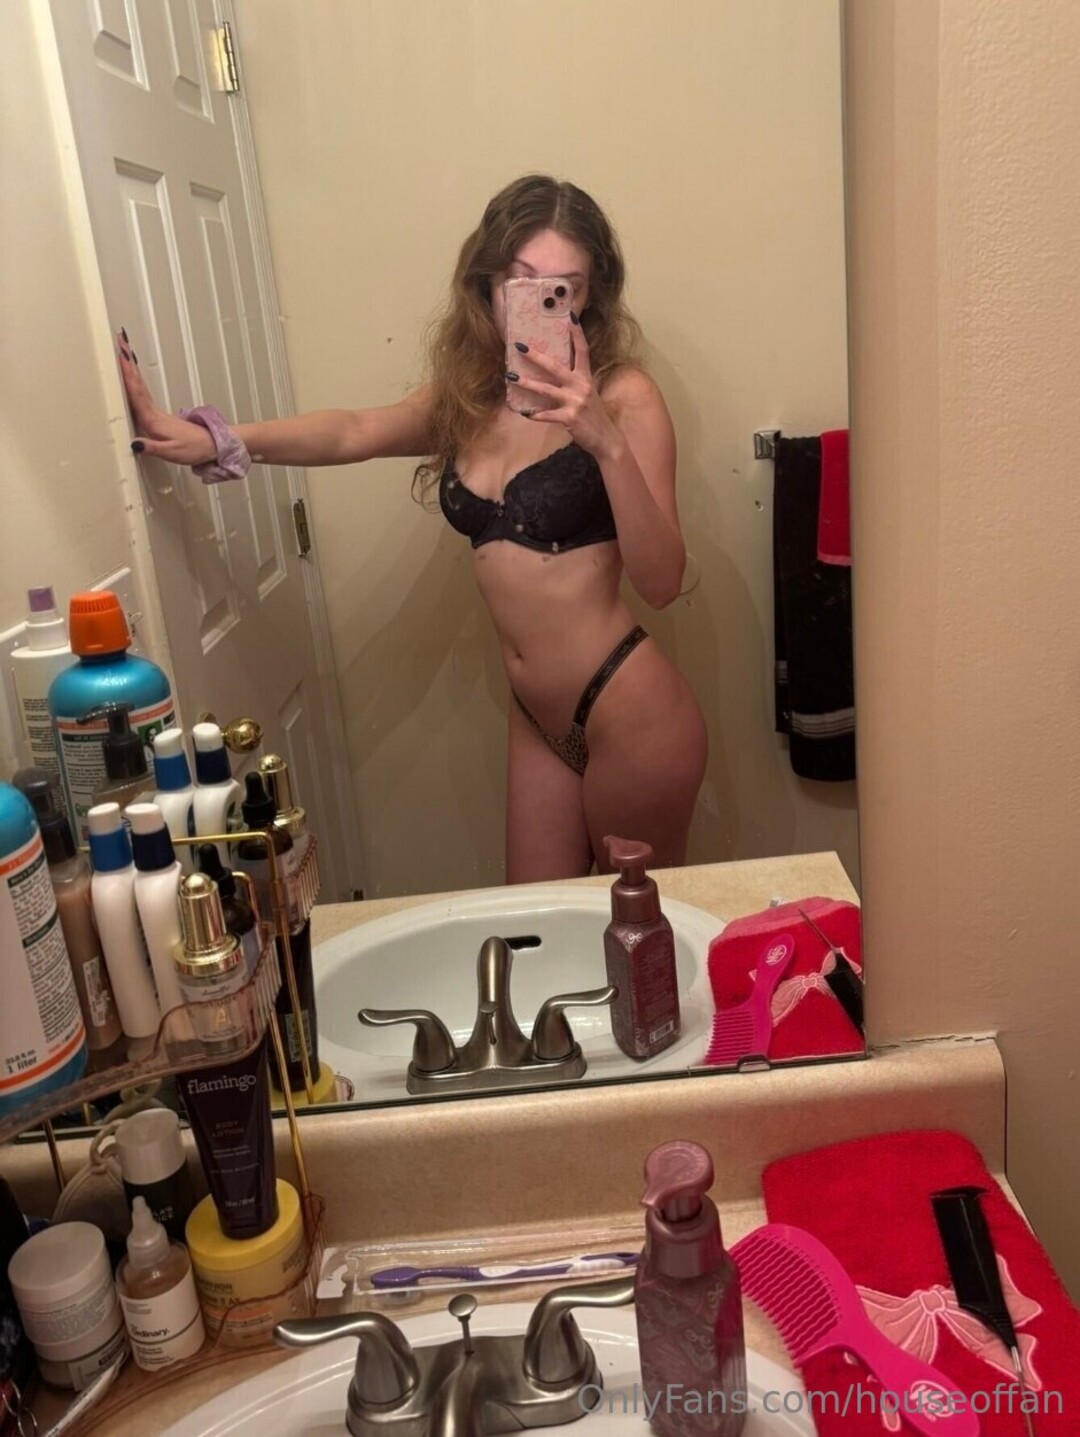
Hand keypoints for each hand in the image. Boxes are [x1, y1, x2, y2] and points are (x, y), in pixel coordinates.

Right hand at [117, 333, 216, 464]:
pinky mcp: (159, 416)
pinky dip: (137, 382)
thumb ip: (152, 448)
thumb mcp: (172, 453)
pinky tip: (134, 378)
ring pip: (140, 387)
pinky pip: (143, 394)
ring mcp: (157, 413)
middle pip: (138, 383)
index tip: (121, 357)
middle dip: (128, 362)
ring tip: (123, 351)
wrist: (213, 445)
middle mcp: (154, 413)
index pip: (138, 394)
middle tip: (119, 341)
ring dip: (131, 368)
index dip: (128, 376)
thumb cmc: (194, 449)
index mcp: (154, 420)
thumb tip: (134, 444)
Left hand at [508, 320, 621, 460]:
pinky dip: (535, 414)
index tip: (570, 317)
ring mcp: (575, 401)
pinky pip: (547, 414)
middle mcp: (581, 386)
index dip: (577, 334)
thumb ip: (575, 383)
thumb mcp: (589, 394)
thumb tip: (556, 374)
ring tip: (510, 377)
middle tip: (520, 347)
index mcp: (586, 378)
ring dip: (526, 383)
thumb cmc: (594, 416)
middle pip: (555, 366)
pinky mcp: (569, 418)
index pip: (582, 351)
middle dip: (536, 356)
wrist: (606, 439)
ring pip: (545, 389)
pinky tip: (525, 413)